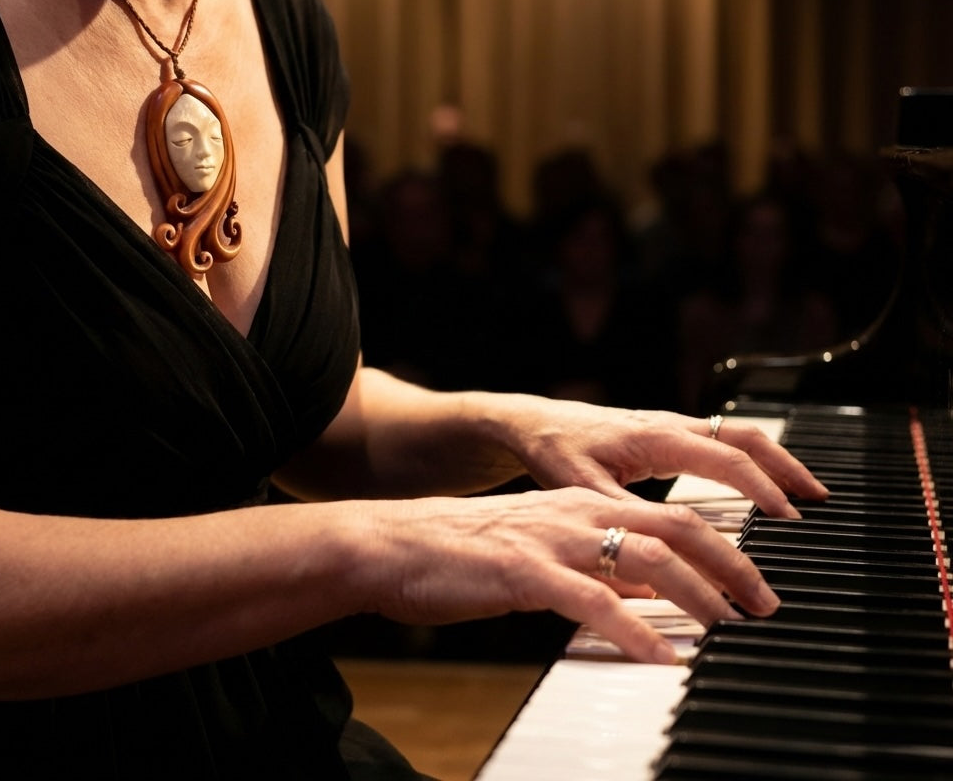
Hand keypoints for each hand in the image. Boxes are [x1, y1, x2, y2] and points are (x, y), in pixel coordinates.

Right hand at [362, 486, 781, 663]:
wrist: (394, 544)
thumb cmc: (464, 554)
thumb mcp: (543, 554)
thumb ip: (595, 569)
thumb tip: (649, 598)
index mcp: (582, 506)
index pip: (672, 515)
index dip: (724, 543)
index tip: (757, 577)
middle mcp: (576, 513)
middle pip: (677, 526)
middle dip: (732, 564)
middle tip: (766, 603)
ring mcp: (552, 538)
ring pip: (647, 557)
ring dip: (699, 596)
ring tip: (729, 628)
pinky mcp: (524, 570)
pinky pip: (592, 599)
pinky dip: (635, 629)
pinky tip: (661, 655)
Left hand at [485, 395, 827, 516]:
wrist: (533, 424)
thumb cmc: (554, 451)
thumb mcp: (583, 490)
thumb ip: (624, 517)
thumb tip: (663, 547)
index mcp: (655, 438)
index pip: (726, 459)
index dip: (762, 488)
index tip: (789, 518)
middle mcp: (669, 426)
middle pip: (744, 437)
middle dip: (786, 466)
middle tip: (820, 499)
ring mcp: (669, 427)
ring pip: (735, 435)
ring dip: (773, 460)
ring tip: (804, 492)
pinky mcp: (664, 435)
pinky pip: (719, 441)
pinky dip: (749, 459)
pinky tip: (758, 483)